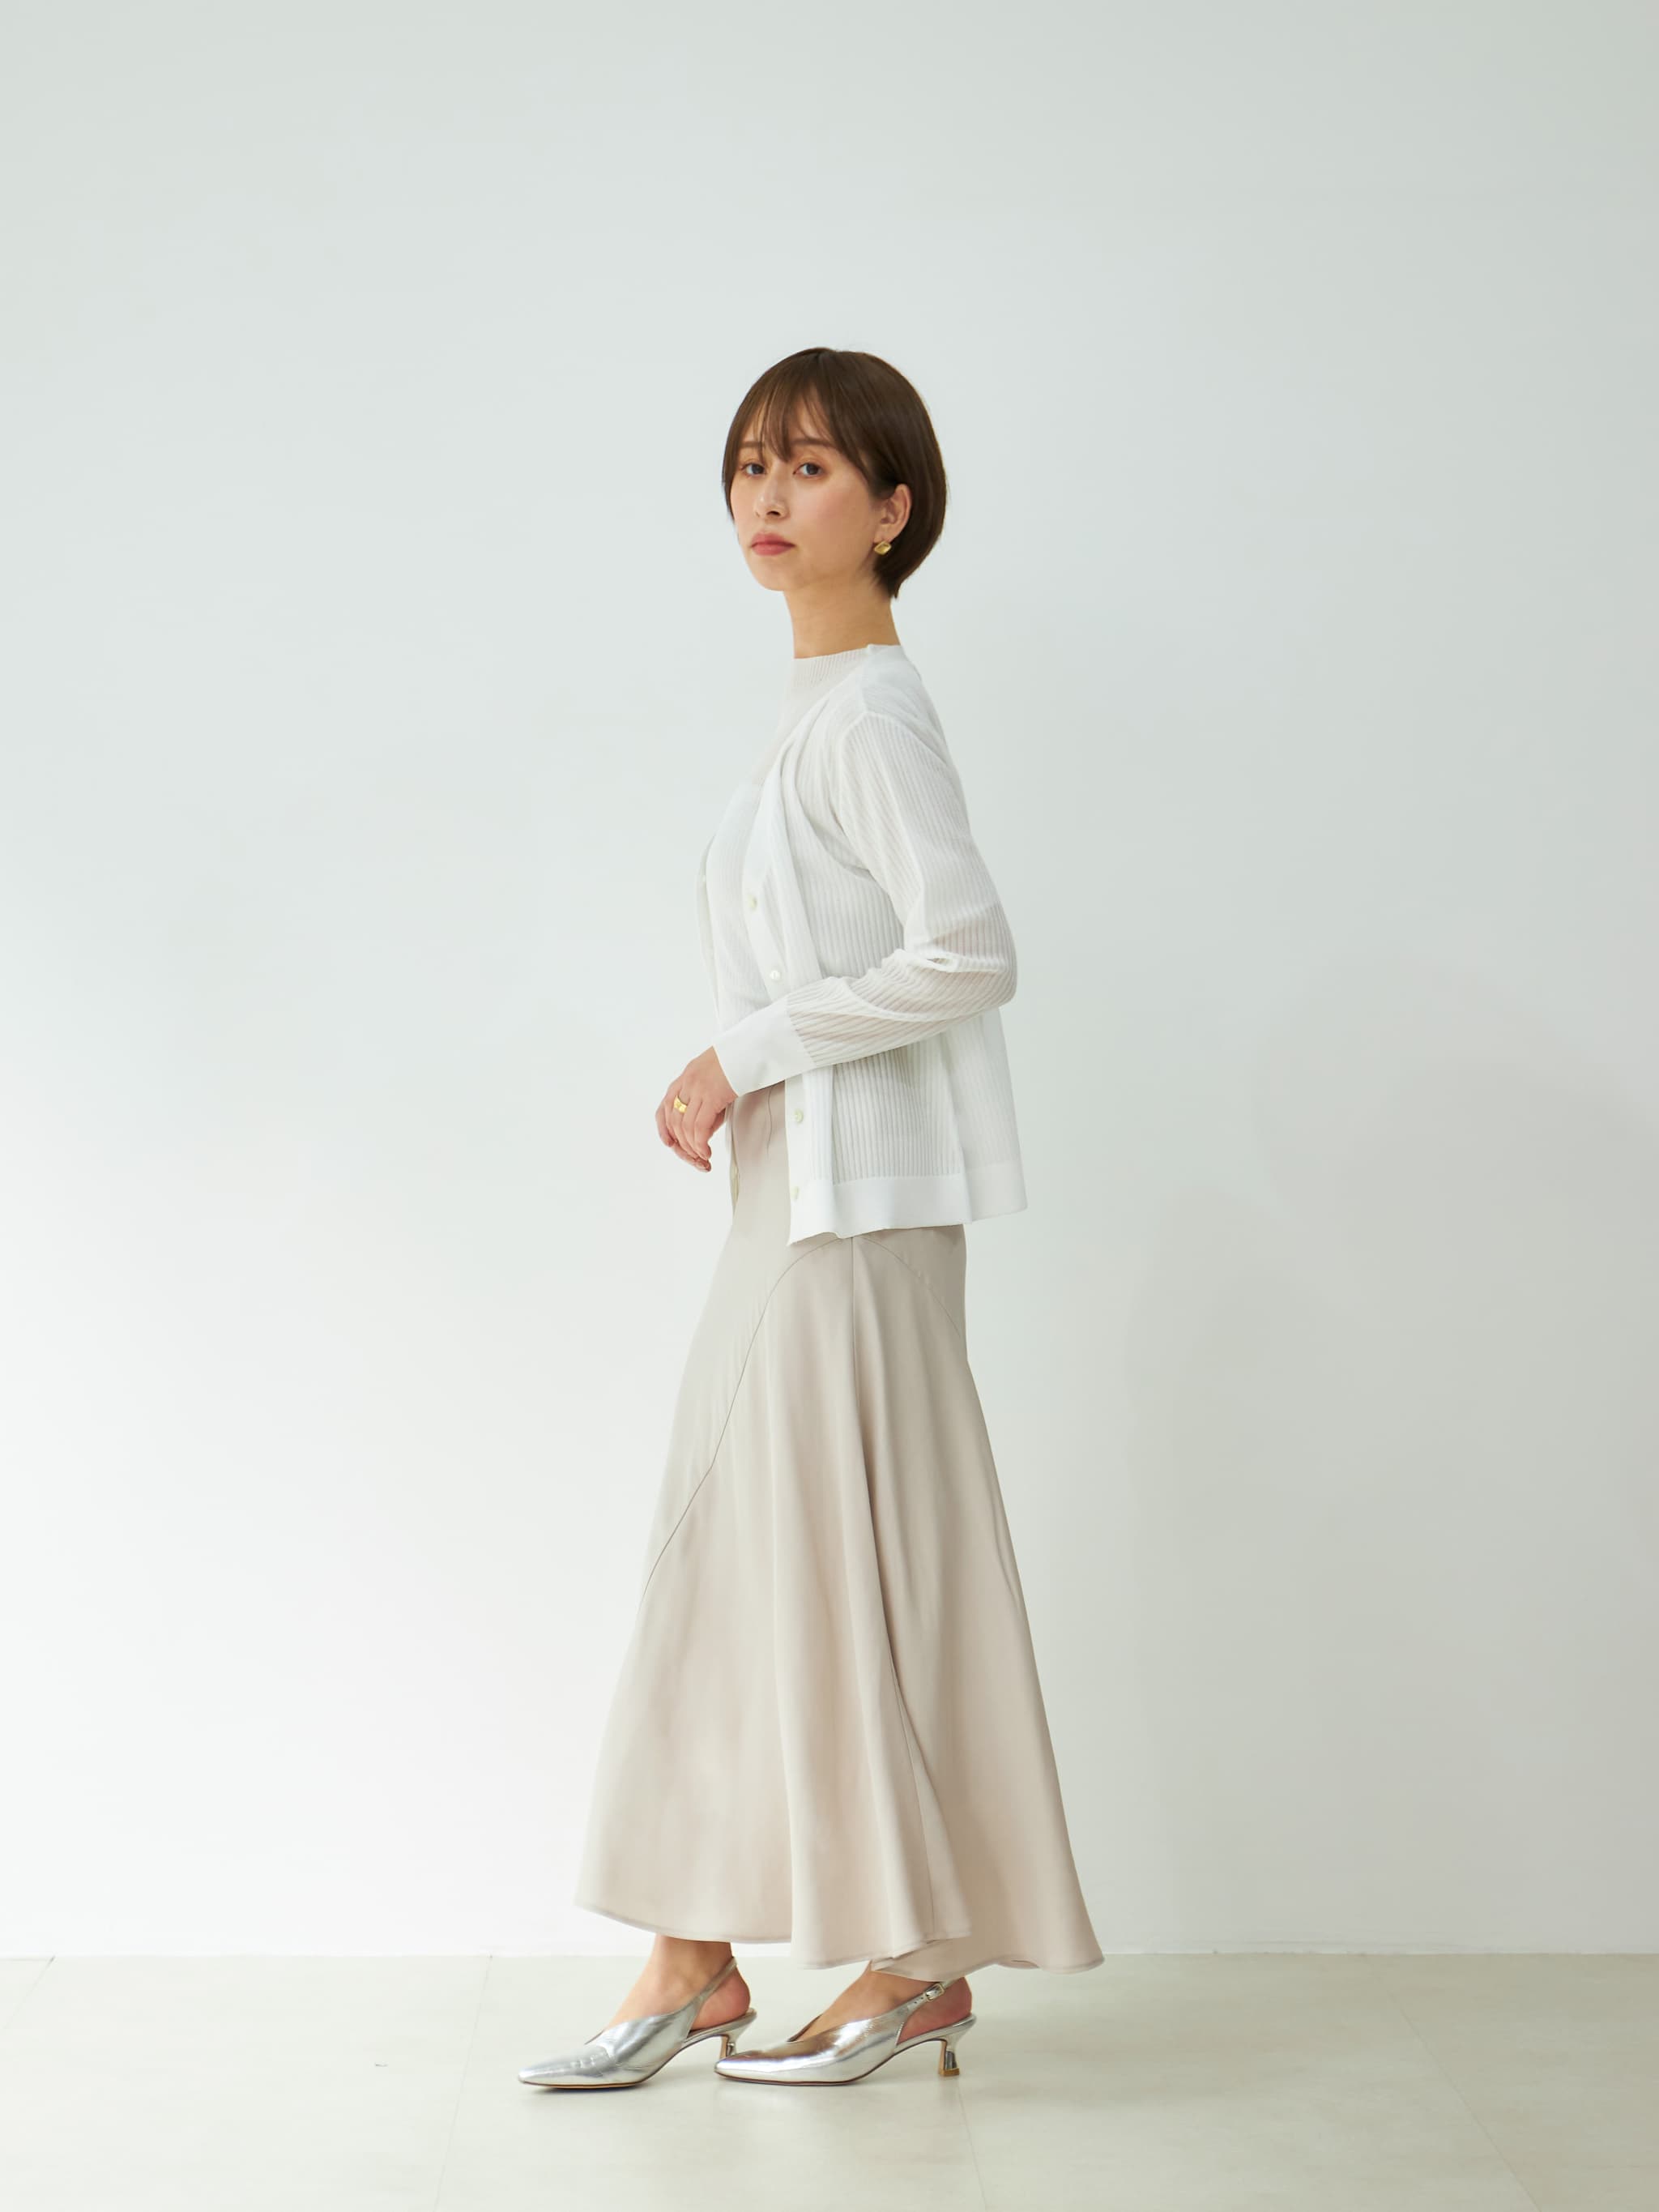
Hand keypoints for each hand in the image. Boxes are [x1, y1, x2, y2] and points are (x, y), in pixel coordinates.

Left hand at [656, 1047, 736, 1172]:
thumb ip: (705, 1104)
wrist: (750, 1048)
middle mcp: (687, 1083)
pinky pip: (699, 1127)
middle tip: (692, 1155)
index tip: (669, 1143)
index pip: (665, 1107)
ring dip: (692, 1147)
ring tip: (701, 1155)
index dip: (664, 1128)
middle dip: (682, 1143)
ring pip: (685, 1127)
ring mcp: (697, 1089)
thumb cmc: (737, 1062)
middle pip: (674, 1121)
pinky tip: (706, 1150)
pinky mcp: (711, 1096)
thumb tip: (703, 1131)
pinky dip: (700, 1143)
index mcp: (685, 1078)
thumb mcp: (714, 1081)